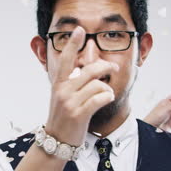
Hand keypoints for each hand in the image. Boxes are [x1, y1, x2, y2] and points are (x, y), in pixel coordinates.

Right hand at [44, 26, 118, 145]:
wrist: (55, 141)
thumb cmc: (63, 117)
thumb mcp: (61, 97)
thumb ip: (72, 83)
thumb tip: (88, 69)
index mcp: (58, 84)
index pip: (66, 59)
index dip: (72, 43)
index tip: (79, 29)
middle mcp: (62, 91)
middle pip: (90, 70)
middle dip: (106, 67)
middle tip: (114, 68)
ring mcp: (70, 103)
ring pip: (98, 85)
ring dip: (107, 89)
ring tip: (106, 94)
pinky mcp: (79, 114)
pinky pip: (100, 99)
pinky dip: (107, 97)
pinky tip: (106, 100)